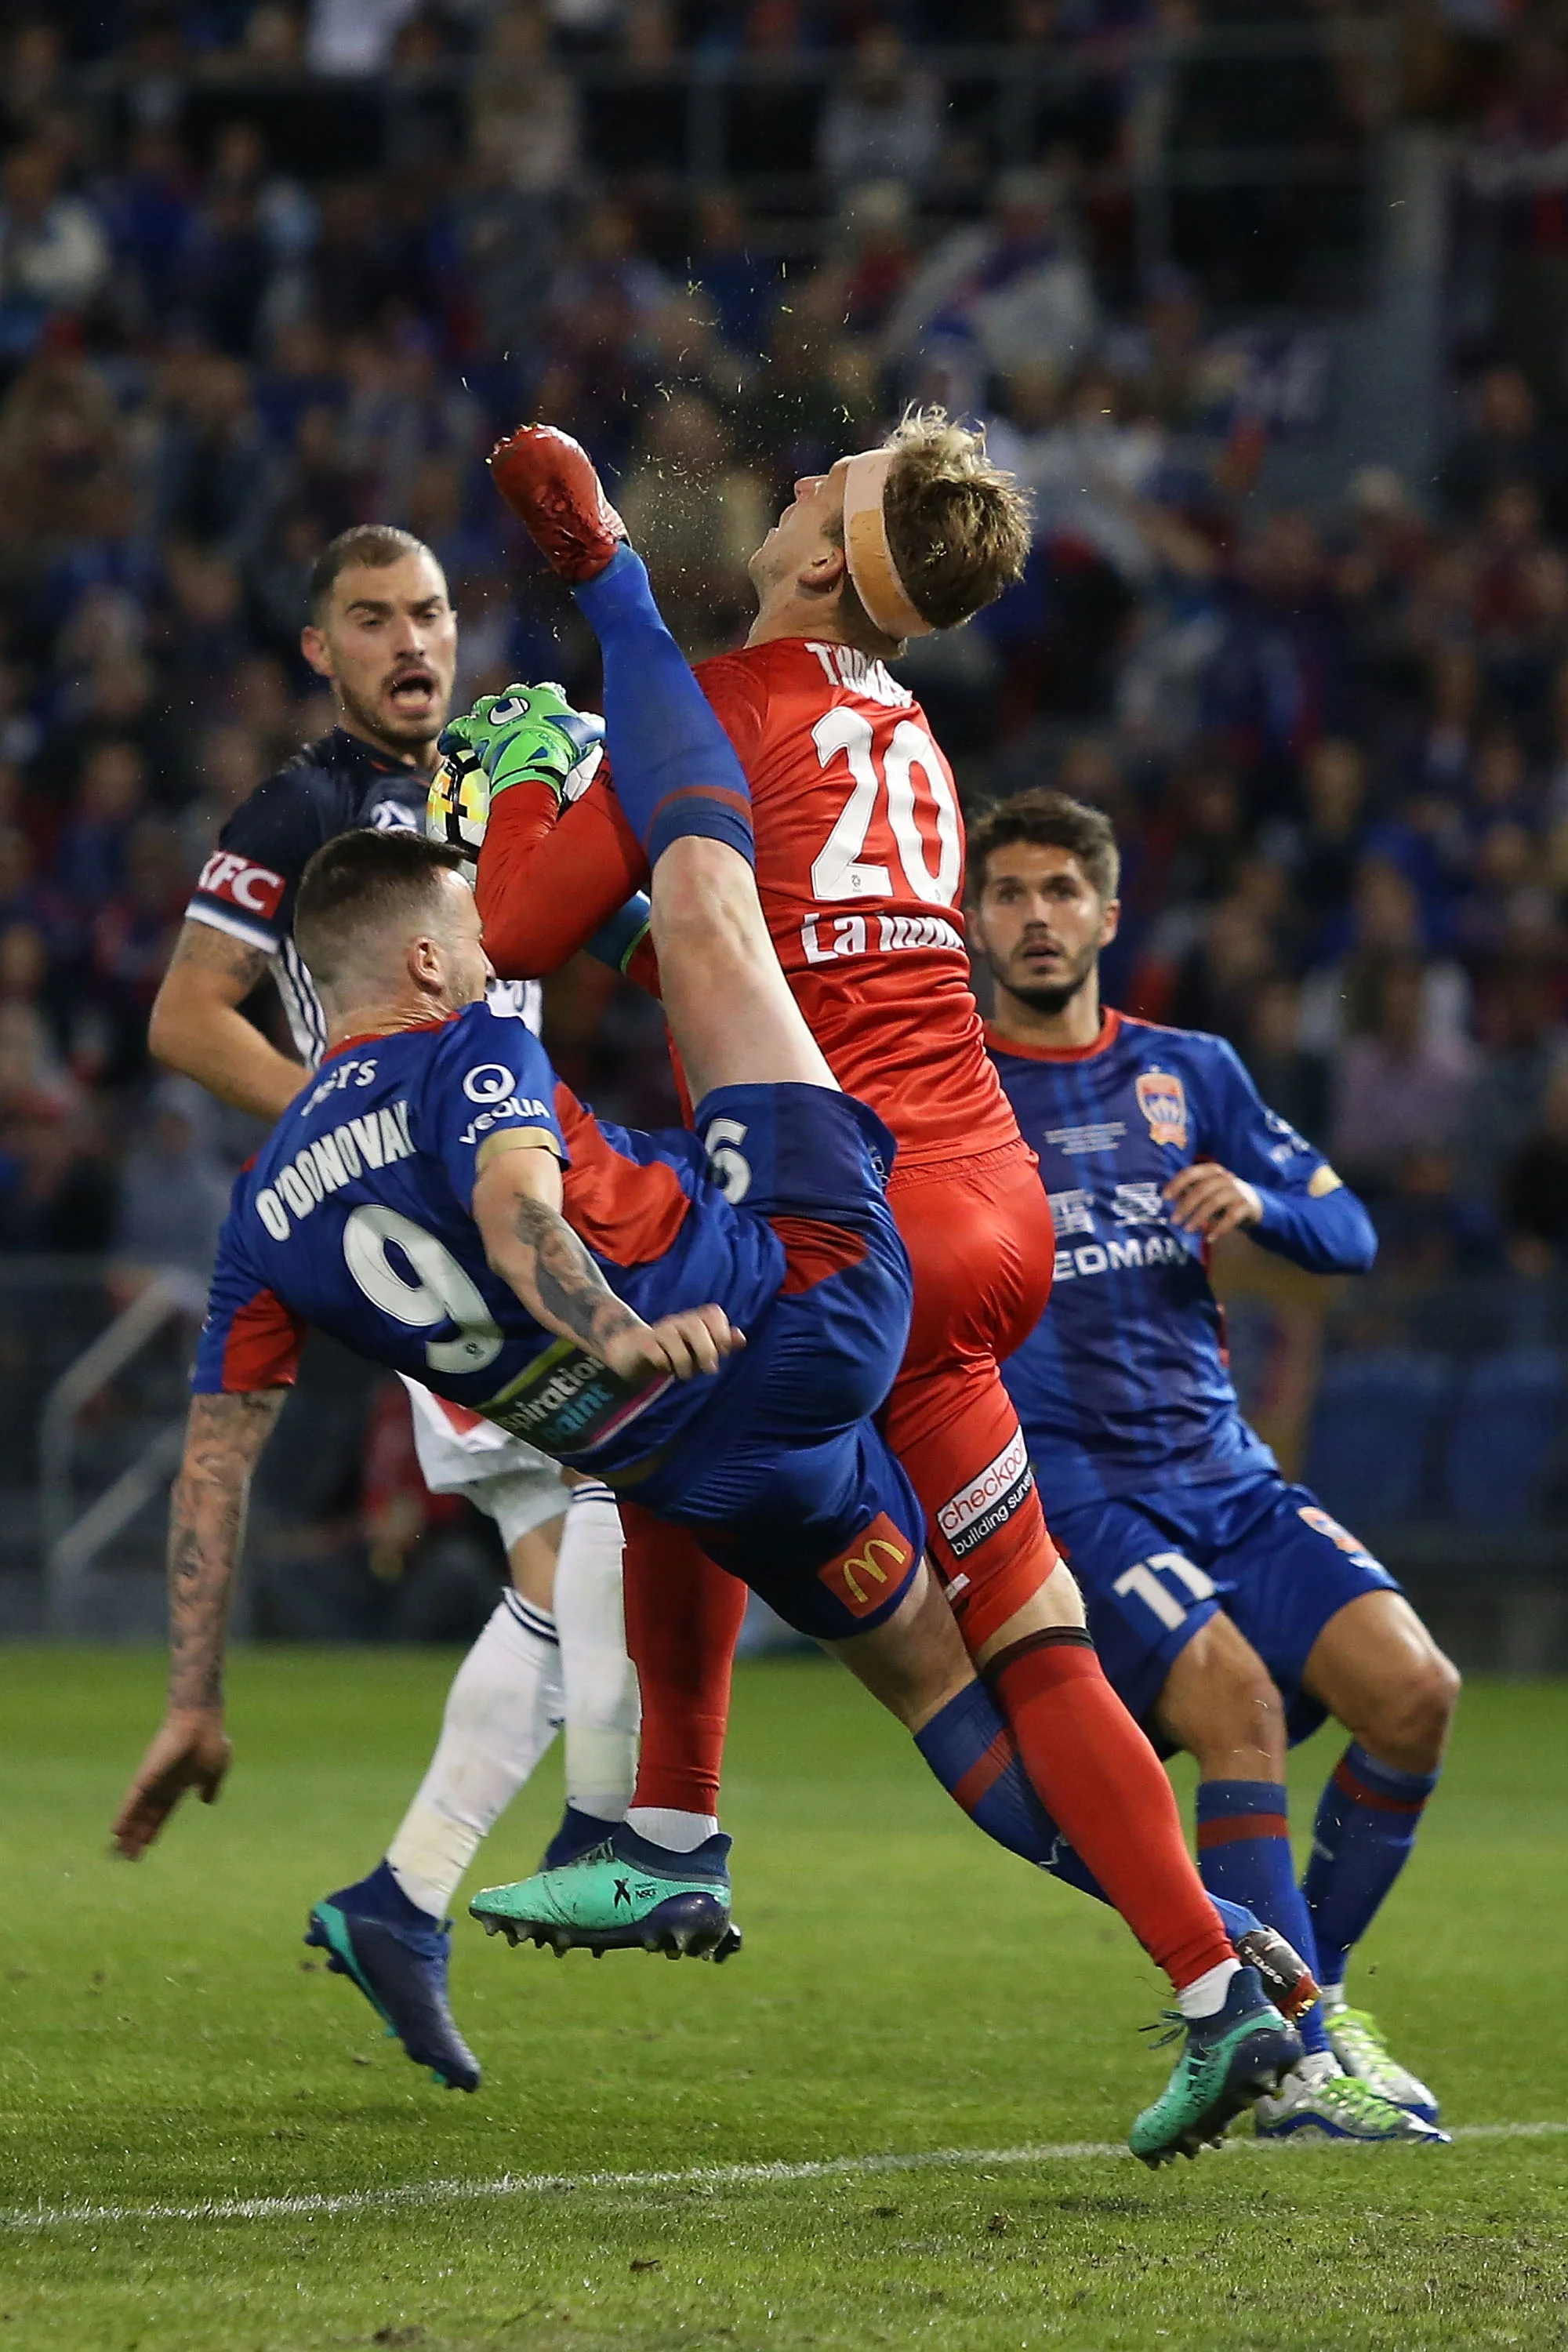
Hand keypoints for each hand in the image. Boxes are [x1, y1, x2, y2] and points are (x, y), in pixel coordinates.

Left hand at [111, 1710, 231, 1858]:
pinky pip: (131, 1801)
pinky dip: (124, 1817)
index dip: (153, 1830)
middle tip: (128, 1857)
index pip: (161, 1814)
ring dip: (127, 1832)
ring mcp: (151, 1782)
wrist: (201, 1721)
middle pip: (145, 1817)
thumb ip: (210, 1787)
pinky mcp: (146, 1777)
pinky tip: (116, 1832)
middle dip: (138, 1836)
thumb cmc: (210, 1741)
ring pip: (135, 1813)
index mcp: (178, 1786)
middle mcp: (161, 1786)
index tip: (147, 1846)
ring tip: (117, 1852)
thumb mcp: (215, 1771)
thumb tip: (207, 1801)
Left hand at [439, 684, 604, 805]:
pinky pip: (460, 729)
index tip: (554, 708)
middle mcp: (518, 697)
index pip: (550, 692)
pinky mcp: (476, 729)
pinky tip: (449, 743)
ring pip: (486, 707)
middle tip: (518, 721)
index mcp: (546, 696)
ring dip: (486, 716)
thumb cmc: (562, 744)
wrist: (534, 752)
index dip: (552, 701)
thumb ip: (592, 727)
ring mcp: (495, 711)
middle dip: (516, 705)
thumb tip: (599, 725)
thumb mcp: (587, 734)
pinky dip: (454, 737)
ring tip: (487, 727)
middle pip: (515, 696)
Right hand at [602, 1306, 744, 1383]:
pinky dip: (663, 1362)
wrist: (631, 1355)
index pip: (712, 1312)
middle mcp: (676, 1322)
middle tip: (709, 1369)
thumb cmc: (671, 1353)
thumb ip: (720, 1344)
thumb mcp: (698, 1351)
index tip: (723, 1351)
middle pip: (694, 1324)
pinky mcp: (641, 1344)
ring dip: (684, 1360)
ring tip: (685, 1375)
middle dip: (706, 1348)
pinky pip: (654, 1349)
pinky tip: (664, 1370)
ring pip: (674, 1336)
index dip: (721, 1331)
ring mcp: (658, 1331)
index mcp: (693, 1321)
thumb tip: (741, 1337)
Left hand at [1163, 1163, 1262, 1240]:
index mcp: (1211, 1171)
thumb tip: (1167, 1197)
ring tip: (1188, 1229)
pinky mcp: (1246, 1206)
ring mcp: (1237, 1191)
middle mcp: (1225, 1177)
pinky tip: (1209, 1238)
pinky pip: (1231, 1217)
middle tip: (1174, 1220)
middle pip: (1202, 1189)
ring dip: (1199, 1217)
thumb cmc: (1220, 1197)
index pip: (1191, 1173)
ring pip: (1215, 1202)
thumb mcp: (1205, 1191)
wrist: (1253, 1204)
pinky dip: (1219, 1229)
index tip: (1165, 1198)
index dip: (1177, 1184)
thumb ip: (1188, 1192)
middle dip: (1186, 1205)